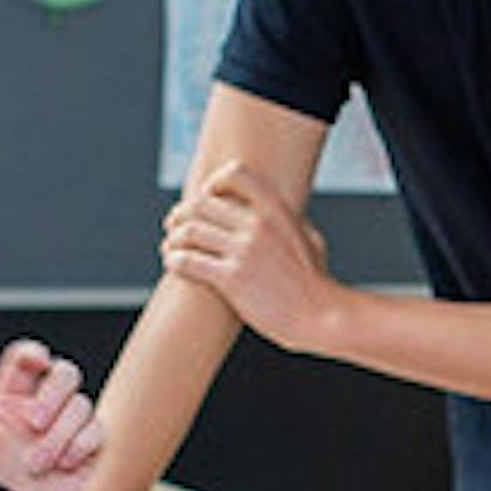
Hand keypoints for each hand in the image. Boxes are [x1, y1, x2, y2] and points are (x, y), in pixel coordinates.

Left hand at [0, 338, 104, 490]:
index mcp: (6, 405)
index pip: (27, 360)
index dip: (34, 354)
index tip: (35, 363)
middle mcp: (38, 416)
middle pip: (64, 373)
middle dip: (53, 393)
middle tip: (33, 423)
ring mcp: (64, 435)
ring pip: (82, 403)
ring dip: (61, 432)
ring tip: (39, 464)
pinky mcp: (86, 456)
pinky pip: (99, 430)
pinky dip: (83, 444)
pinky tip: (63, 465)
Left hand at [159, 161, 342, 352]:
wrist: (321, 317)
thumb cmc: (316, 284)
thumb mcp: (311, 240)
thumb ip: (291, 222)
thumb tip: (282, 214)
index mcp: (276, 210)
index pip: (234, 173)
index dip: (213, 183)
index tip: (206, 199)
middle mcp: (258, 224)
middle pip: (201, 203)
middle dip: (181, 215)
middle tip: (173, 227)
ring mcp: (244, 250)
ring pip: (189, 231)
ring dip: (173, 239)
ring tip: (170, 249)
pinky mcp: (231, 279)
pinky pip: (187, 261)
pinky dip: (173, 261)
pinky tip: (174, 266)